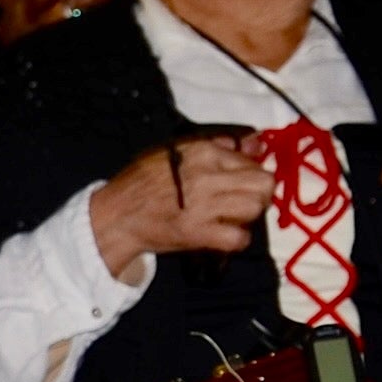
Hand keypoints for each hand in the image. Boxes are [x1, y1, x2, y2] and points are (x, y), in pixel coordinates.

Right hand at [86, 134, 274, 279]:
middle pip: (263, 183)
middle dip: (260, 193)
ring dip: (250, 215)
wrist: (118, 215)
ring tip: (234, 216)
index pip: (251, 160)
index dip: (251, 173)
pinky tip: (226, 235)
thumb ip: (218, 144)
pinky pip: (239, 237)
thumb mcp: (176, 151)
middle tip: (244, 201)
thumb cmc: (144, 181)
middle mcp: (208, 175)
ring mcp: (204, 205)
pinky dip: (237, 239)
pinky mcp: (199, 233)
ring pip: (256, 207)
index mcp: (204, 152)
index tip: (240, 183)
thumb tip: (256, 142)